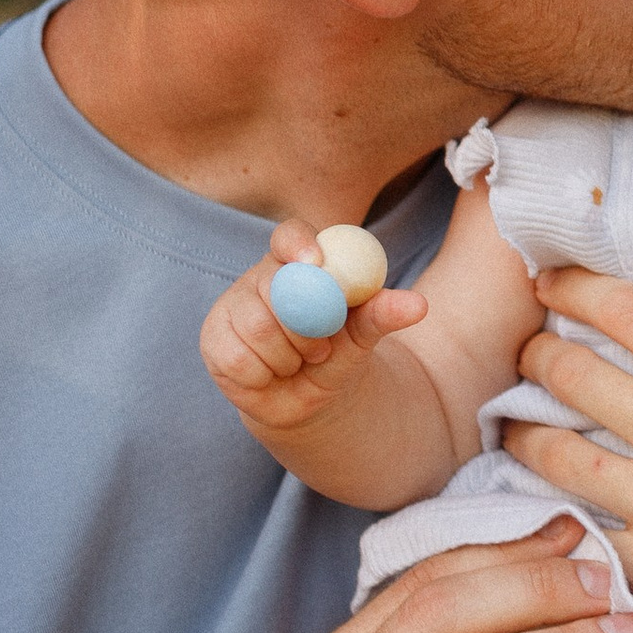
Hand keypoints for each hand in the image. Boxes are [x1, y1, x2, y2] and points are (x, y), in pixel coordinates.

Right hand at [201, 220, 429, 450]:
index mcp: (298, 261)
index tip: (317, 263)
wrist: (311, 396)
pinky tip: (272, 374)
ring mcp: (233, 306)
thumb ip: (384, 314)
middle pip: (274, 286)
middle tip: (323, 347)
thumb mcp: (365, 334)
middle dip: (305, 323)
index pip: (289, 236)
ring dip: (289, 355)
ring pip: (257, 326)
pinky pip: (239, 357)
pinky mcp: (214, 339)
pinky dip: (264, 374)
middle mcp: (261, 278)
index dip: (299, 244)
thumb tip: (418, 305)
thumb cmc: (340, 352)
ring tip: (301, 361)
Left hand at [499, 237, 632, 632]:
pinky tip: (538, 501)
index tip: (549, 279)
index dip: (576, 287)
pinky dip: (549, 512)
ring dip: (524, 428)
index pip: (631, 316)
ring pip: (556, 454)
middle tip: (525, 348)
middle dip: (536, 353)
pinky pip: (577, 530)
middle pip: (576, 377)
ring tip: (513, 417)